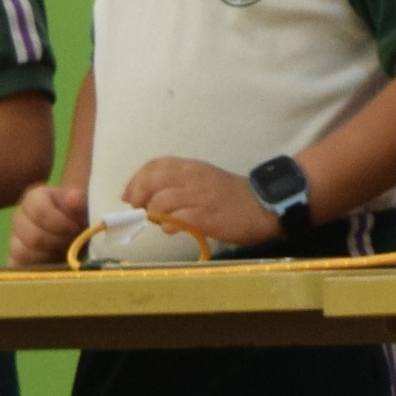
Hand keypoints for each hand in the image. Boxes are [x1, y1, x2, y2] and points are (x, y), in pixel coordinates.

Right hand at [7, 182, 88, 266]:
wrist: (79, 230)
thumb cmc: (80, 214)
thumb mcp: (84, 204)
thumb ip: (79, 201)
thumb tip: (72, 200)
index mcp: (34, 198)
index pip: (39, 211)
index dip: (60, 223)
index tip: (76, 228)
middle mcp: (19, 218)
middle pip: (32, 236)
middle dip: (58, 242)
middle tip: (73, 242)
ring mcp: (14, 240)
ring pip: (23, 253)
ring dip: (49, 256)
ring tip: (65, 253)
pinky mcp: (15, 260)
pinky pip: (17, 267)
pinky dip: (36, 269)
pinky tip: (53, 264)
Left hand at [115, 158, 281, 250]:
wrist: (265, 206)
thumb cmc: (232, 196)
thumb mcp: (205, 180)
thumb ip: (181, 183)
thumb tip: (151, 197)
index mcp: (192, 167)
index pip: (155, 165)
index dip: (136, 179)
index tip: (130, 194)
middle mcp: (193, 178)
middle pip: (152, 180)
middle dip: (138, 195)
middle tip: (138, 208)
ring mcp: (199, 197)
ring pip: (160, 201)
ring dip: (153, 213)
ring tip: (160, 221)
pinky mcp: (206, 217)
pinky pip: (176, 220)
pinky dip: (168, 226)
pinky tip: (172, 230)